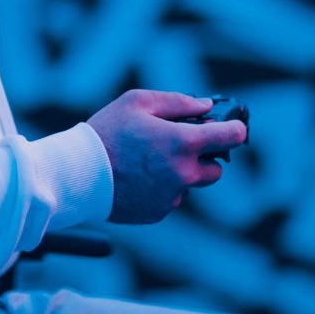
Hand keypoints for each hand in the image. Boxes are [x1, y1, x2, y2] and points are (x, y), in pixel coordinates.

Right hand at [87, 89, 247, 224]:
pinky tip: (137, 178)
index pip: (231, 137)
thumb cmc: (106, 133)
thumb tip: (205, 106)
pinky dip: (161, 188)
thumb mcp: (137, 102)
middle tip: (178, 145)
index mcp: (183, 142)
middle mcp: (184, 173)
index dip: (235, 129)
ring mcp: (173, 196)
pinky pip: (170, 198)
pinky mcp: (158, 212)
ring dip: (180, 174)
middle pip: (215, 169)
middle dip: (203, 157)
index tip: (233, 127)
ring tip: (148, 162)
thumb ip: (177, 102)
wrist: (79, 174)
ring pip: (190, 185)